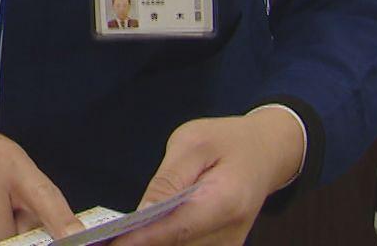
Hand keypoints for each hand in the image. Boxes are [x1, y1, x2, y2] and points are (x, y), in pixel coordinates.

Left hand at [113, 107, 304, 245]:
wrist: (266, 152)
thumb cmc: (227, 141)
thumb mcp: (193, 143)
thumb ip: (168, 179)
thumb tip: (142, 211)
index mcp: (225, 201)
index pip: (178, 229)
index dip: (143, 239)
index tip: (113, 241)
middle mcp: (230, 232)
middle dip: (144, 240)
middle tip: (110, 235)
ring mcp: (229, 244)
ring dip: (154, 241)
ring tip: (125, 231)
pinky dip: (168, 240)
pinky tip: (148, 230)